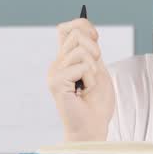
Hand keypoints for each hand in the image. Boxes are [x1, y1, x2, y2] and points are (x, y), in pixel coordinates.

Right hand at [46, 17, 113, 141]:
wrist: (93, 127)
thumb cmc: (96, 105)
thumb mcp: (98, 71)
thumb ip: (91, 52)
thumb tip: (87, 30)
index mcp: (65, 60)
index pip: (66, 28)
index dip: (83, 26)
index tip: (96, 40)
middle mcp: (57, 64)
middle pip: (75, 33)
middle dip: (94, 48)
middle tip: (94, 70)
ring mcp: (54, 72)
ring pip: (81, 50)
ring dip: (94, 69)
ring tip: (88, 86)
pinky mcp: (56, 82)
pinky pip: (82, 67)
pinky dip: (91, 80)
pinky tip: (84, 93)